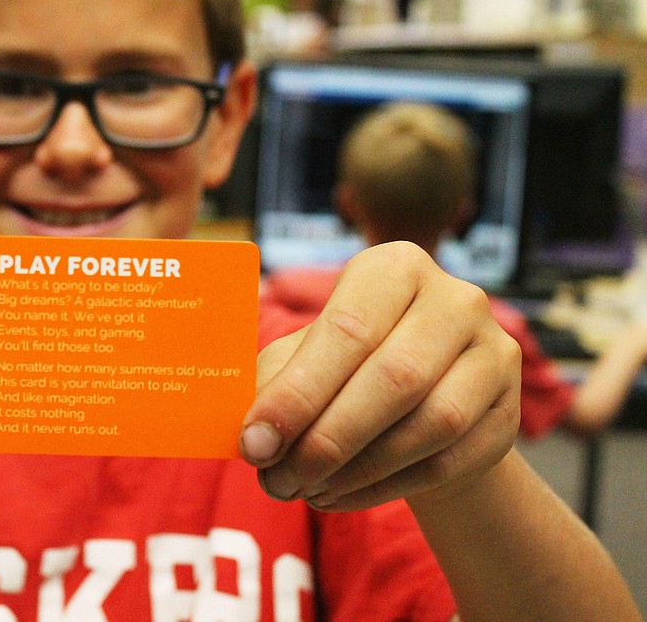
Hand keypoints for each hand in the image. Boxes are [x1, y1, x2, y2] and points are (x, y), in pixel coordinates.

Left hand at [239, 241, 520, 510]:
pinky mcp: (509, 412)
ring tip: (308, 490)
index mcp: (394, 268)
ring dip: (360, 469)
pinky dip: (387, 487)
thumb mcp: (307, 353)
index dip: (297, 392)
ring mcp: (494, 354)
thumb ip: (278, 383)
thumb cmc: (348, 361)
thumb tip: (255, 438)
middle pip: (395, 377)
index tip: (255, 443)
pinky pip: (450, 461)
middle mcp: (456, 301)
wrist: (423, 389)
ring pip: (431, 424)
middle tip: (280, 479)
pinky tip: (342, 495)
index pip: (347, 330)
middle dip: (329, 438)